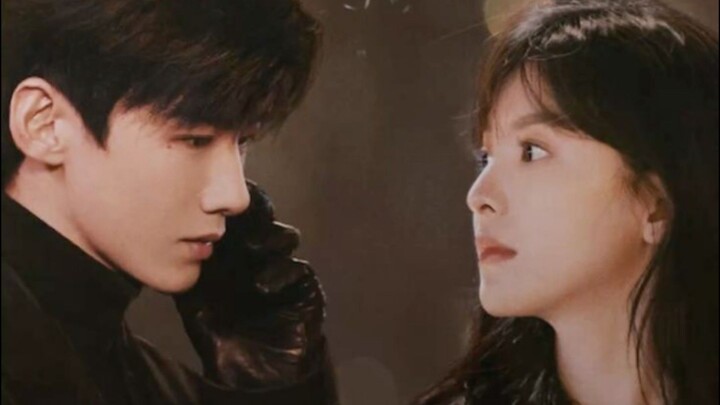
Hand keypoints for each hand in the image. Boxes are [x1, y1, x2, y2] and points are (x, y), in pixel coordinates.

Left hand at [173, 181, 327, 389]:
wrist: (253, 372)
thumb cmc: (220, 336)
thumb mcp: (194, 300)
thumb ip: (188, 271)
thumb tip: (173, 241)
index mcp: (235, 252)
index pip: (237, 220)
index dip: (228, 208)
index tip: (213, 199)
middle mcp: (260, 255)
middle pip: (263, 221)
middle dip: (254, 214)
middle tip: (239, 213)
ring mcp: (283, 269)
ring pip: (284, 238)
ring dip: (269, 238)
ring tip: (249, 246)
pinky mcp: (304, 288)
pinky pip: (297, 271)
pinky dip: (280, 274)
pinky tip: (260, 286)